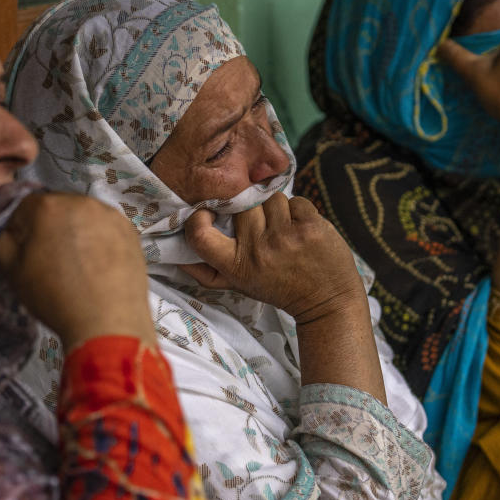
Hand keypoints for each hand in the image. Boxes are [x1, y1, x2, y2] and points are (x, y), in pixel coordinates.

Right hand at [0, 193, 155, 350]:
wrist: (108, 321)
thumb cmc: (55, 296)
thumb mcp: (13, 271)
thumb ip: (0, 242)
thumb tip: (3, 231)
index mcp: (47, 206)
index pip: (24, 208)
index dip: (21, 231)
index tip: (26, 255)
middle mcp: (80, 200)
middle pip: (56, 208)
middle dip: (50, 228)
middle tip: (52, 261)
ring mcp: (110, 214)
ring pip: (83, 217)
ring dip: (76, 233)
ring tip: (78, 265)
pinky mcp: (130, 230)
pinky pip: (106, 229)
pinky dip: (100, 240)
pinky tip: (99, 265)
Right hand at [179, 193, 367, 323]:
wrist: (327, 300)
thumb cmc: (278, 288)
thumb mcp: (237, 285)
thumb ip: (205, 270)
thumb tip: (173, 250)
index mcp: (236, 266)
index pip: (200, 235)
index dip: (200, 218)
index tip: (209, 214)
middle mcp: (258, 251)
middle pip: (242, 204)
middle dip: (252, 209)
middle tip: (263, 226)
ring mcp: (286, 238)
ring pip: (271, 198)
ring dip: (278, 210)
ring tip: (285, 230)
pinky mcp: (311, 227)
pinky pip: (297, 200)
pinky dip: (300, 211)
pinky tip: (303, 230)